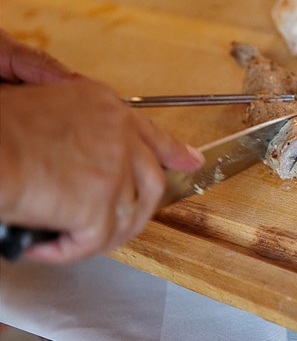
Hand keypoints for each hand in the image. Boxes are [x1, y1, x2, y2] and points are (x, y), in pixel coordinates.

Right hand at [0, 32, 204, 263]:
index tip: (191, 162)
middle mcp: (119, 136)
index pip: (152, 135)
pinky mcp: (98, 204)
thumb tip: (84, 154)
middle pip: (152, 181)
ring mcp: (113, 171)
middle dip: (141, 209)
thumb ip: (82, 125)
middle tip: (124, 224)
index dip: (174, 152)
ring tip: (74, 240)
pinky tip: (46, 247)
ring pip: (128, 216)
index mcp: (106, 108)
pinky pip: (94, 240)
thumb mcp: (48, 103)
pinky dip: (68, 251)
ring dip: (101, 235)